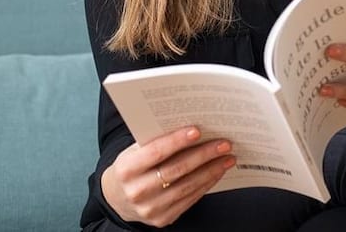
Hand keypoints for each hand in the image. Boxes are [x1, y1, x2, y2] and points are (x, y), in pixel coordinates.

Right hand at [101, 126, 235, 226]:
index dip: (177, 141)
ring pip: (187, 186)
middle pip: (176, 170)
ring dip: (211, 171)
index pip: (156, 152)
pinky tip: (216, 172)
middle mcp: (137, 191)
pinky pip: (189, 199)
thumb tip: (190, 126)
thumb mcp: (134, 150)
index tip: (198, 130)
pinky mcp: (162, 219)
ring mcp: (150, 208)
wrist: (118, 197)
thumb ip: (155, 140)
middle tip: (224, 144)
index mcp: (127, 169)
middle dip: (203, 155)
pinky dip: (206, 184)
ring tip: (227, 157)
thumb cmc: (132, 166)